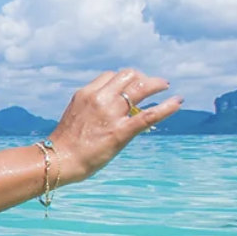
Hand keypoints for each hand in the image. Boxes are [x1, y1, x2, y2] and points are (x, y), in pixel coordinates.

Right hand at [49, 68, 181, 184]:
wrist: (59, 160)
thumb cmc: (66, 142)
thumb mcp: (76, 114)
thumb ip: (92, 106)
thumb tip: (111, 107)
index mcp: (87, 93)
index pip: (111, 76)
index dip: (126, 78)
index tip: (133, 85)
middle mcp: (99, 98)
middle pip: (128, 76)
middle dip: (142, 78)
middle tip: (152, 85)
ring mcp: (111, 114)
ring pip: (140, 88)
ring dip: (156, 84)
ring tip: (165, 86)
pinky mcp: (121, 132)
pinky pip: (148, 115)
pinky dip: (166, 107)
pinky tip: (178, 101)